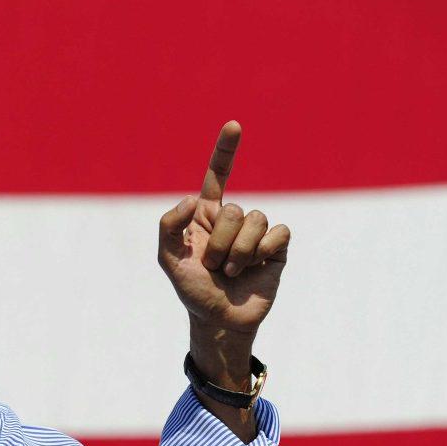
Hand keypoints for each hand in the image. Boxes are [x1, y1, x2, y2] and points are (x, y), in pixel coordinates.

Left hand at [158, 121, 289, 336]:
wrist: (219, 320)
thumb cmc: (193, 290)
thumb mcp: (169, 260)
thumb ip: (169, 226)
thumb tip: (194, 199)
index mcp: (206, 217)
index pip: (217, 176)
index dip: (226, 151)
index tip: (234, 125)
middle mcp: (232, 221)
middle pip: (234, 209)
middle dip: (220, 243)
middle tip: (214, 266)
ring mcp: (255, 234)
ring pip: (256, 220)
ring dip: (240, 251)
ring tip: (231, 272)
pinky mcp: (276, 248)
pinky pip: (278, 233)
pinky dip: (264, 251)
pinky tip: (256, 267)